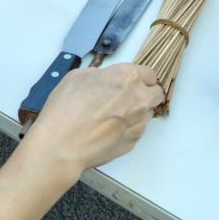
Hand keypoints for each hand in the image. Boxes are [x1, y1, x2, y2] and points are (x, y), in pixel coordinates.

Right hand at [24, 64, 163, 175]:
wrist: (62, 145)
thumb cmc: (66, 109)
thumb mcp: (77, 77)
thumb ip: (98, 75)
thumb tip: (103, 79)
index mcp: (127, 77)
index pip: (149, 73)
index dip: (139, 76)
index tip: (132, 81)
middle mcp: (139, 99)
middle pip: (156, 93)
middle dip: (146, 93)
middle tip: (128, 96)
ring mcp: (138, 123)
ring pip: (148, 113)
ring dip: (137, 111)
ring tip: (114, 116)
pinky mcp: (133, 142)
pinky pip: (137, 130)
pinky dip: (128, 128)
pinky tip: (109, 130)